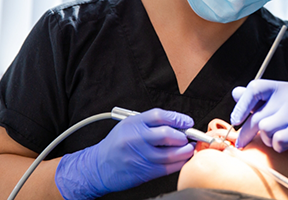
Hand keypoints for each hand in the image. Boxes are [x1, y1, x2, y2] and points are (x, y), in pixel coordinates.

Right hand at [55, 108, 194, 198]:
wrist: (98, 166)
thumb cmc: (117, 144)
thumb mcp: (130, 126)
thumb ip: (151, 123)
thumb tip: (178, 124)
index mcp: (133, 123)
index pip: (159, 116)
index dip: (177, 118)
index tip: (187, 122)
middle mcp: (136, 139)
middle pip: (166, 134)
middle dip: (183, 136)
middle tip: (189, 136)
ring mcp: (139, 156)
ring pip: (169, 153)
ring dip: (184, 151)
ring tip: (189, 148)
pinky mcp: (142, 171)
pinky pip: (166, 167)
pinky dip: (178, 163)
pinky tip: (182, 159)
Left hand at [231, 79, 287, 168]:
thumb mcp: (280, 104)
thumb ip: (258, 99)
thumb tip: (236, 93)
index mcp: (282, 87)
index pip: (255, 88)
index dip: (241, 105)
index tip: (235, 119)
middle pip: (257, 115)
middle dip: (246, 133)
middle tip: (241, 142)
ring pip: (265, 129)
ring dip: (268, 139)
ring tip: (278, 138)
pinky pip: (278, 141)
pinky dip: (278, 147)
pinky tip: (287, 144)